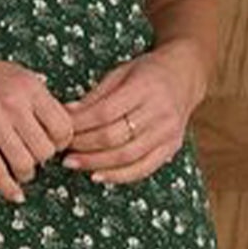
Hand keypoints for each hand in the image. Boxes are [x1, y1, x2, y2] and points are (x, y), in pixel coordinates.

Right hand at [0, 44, 74, 203]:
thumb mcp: (16, 75)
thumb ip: (38, 98)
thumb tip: (62, 126)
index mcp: (30, 87)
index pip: (63, 126)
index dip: (62, 141)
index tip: (53, 144)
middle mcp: (14, 103)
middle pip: (45, 149)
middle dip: (43, 158)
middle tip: (35, 155)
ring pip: (24, 164)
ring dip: (26, 173)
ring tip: (23, 170)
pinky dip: (8, 188)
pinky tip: (14, 193)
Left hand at [57, 45, 204, 184]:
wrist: (185, 76)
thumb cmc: (147, 72)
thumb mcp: (121, 73)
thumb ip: (96, 95)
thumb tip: (66, 113)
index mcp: (144, 88)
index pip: (105, 112)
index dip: (80, 124)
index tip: (62, 129)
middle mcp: (159, 112)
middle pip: (114, 137)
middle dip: (83, 146)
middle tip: (62, 148)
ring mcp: (167, 132)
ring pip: (127, 156)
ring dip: (95, 163)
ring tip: (72, 163)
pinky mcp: (172, 147)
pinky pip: (143, 169)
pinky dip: (118, 176)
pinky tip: (97, 176)